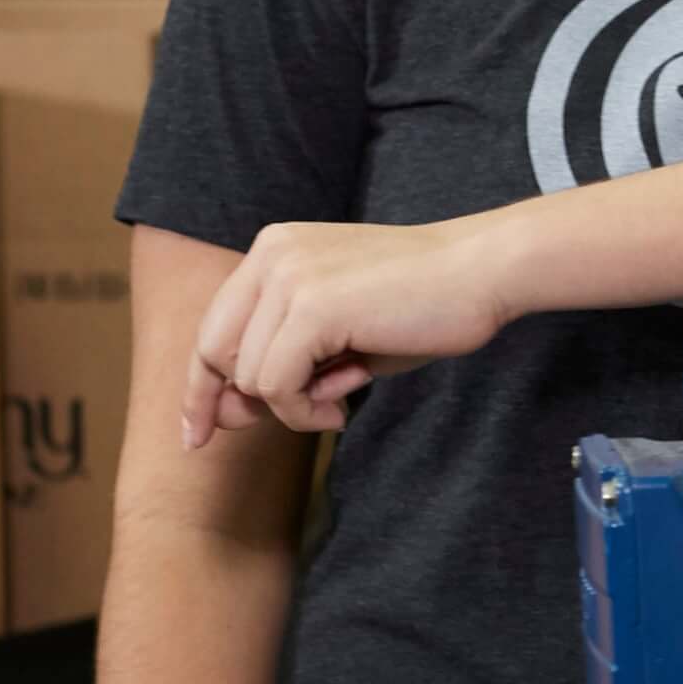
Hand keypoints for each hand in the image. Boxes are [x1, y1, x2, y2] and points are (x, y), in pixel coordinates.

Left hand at [183, 218, 519, 445]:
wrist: (484, 271)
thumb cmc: (424, 305)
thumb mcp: (341, 329)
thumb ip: (286, 358)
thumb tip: (229, 413)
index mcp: (275, 250)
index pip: (212, 327)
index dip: (200, 386)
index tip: (198, 432)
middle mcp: (271, 256)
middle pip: (213, 354)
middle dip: (239, 402)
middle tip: (303, 415)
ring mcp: (287, 278)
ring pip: (247, 377)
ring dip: (293, 405)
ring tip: (347, 391)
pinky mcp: (310, 307)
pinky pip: (276, 386)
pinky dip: (304, 409)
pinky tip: (345, 401)